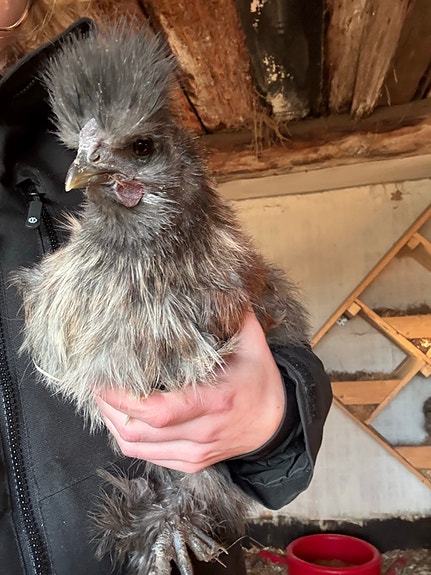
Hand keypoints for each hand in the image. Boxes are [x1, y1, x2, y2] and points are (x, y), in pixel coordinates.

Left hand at [95, 310, 284, 472]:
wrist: (275, 424)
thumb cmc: (258, 379)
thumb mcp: (253, 344)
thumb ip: (233, 314)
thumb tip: (217, 279)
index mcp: (216, 400)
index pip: (158, 410)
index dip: (122, 399)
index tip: (101, 379)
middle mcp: (203, 431)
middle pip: (138, 430)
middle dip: (108, 408)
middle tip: (95, 384)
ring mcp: (196, 452)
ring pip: (136, 447)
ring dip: (112, 422)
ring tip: (102, 399)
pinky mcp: (191, 464)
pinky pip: (146, 456)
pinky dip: (126, 437)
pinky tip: (121, 417)